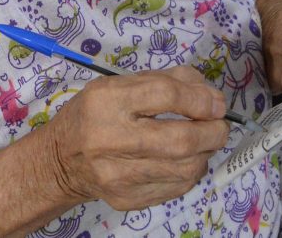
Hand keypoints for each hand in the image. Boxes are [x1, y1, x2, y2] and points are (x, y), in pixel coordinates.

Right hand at [45, 66, 229, 210]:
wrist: (62, 161)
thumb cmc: (94, 114)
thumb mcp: (120, 84)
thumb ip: (166, 81)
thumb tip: (210, 95)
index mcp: (107, 101)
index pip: (165, 95)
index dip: (200, 99)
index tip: (217, 103)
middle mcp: (110, 139)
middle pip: (180, 140)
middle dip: (212, 132)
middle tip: (220, 125)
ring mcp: (118, 175)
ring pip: (183, 168)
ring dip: (205, 153)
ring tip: (204, 141)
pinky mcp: (127, 199)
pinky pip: (176, 187)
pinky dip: (190, 171)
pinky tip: (185, 160)